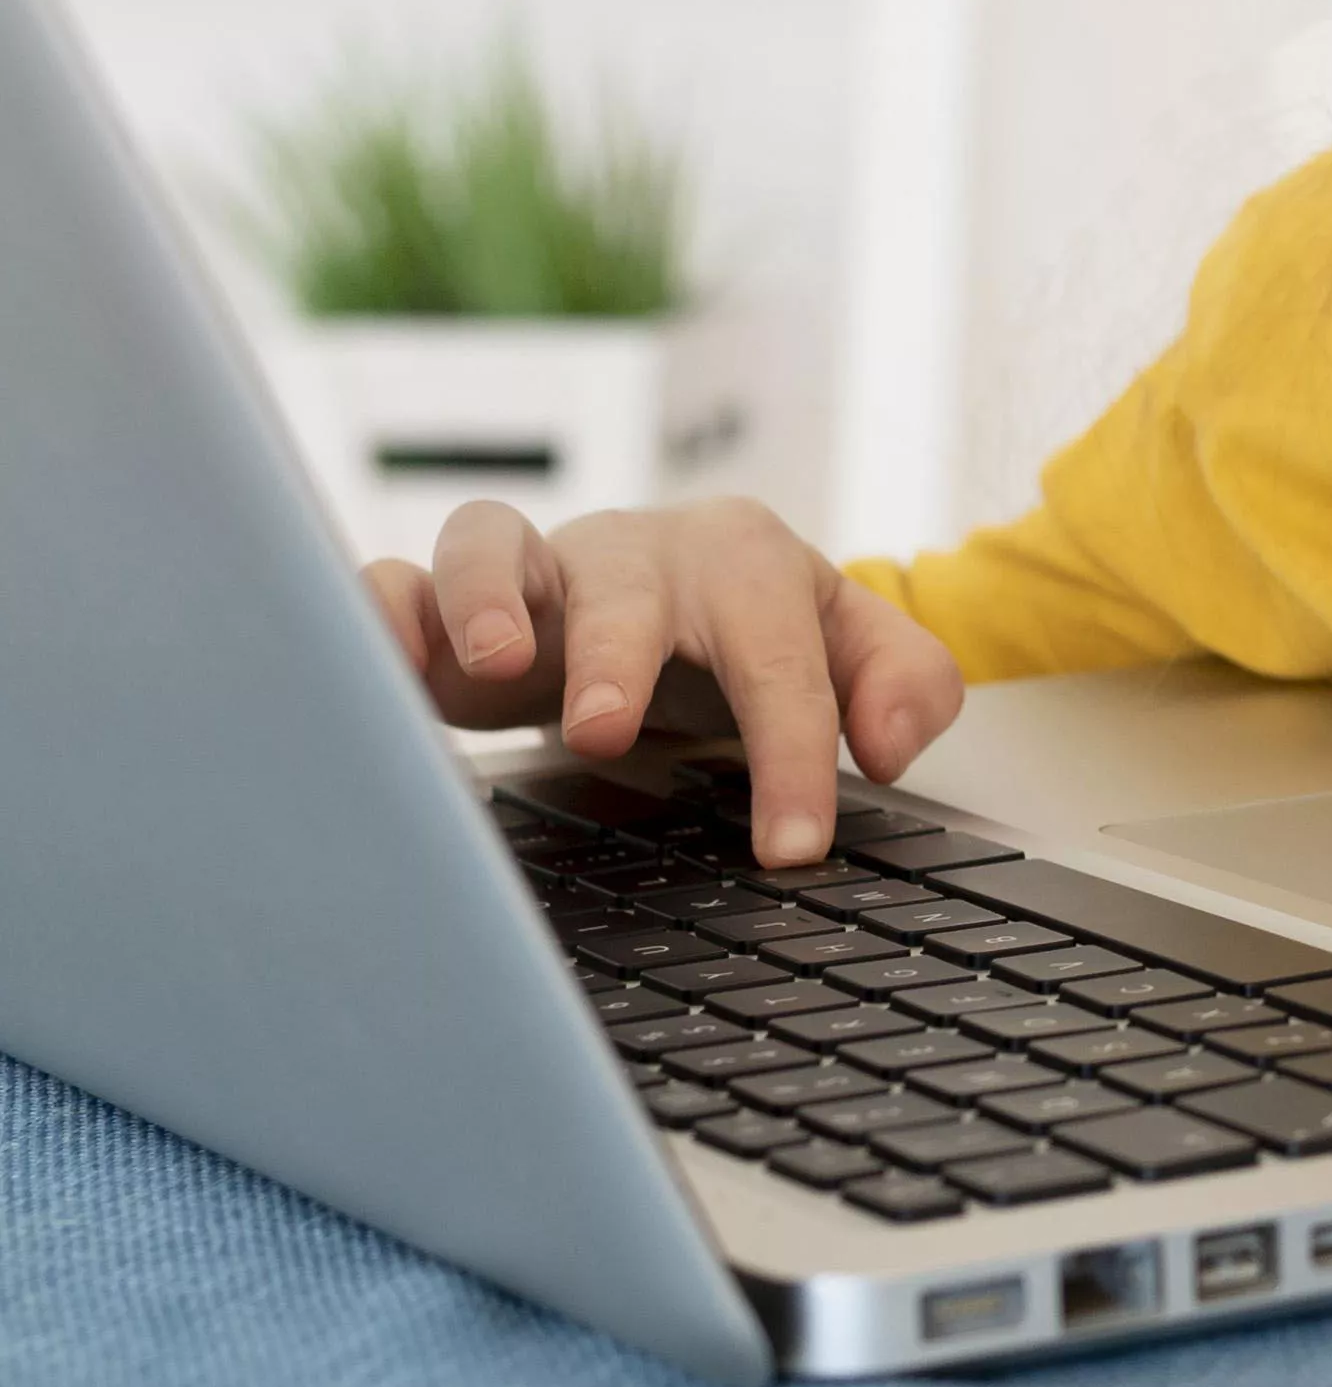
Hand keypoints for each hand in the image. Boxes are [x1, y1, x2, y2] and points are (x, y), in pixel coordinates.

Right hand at [362, 497, 963, 868]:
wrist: (669, 586)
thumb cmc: (753, 627)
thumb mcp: (850, 648)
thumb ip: (904, 683)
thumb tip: (885, 745)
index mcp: (743, 563)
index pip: (780, 665)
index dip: (791, 756)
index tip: (792, 845)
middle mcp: (632, 555)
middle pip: (625, 582)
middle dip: (615, 651)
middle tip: (606, 731)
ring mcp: (533, 571)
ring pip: (489, 542)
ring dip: (482, 597)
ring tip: (485, 664)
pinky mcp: (445, 605)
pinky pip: (394, 581)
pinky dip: (378, 609)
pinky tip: (372, 663)